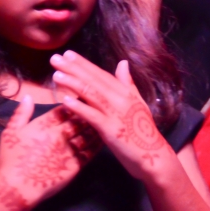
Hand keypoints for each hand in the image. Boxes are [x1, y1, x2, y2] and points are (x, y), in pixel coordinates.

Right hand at [0, 95, 98, 210]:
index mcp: (44, 125)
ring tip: (101, 120)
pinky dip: (96, 144)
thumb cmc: (11, 160)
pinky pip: (89, 152)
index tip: (79, 99)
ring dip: (94, 126)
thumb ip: (21, 113)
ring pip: (87, 134)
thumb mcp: (10, 133)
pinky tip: (101, 139)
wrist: (17, 187)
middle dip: (87, 112)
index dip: (73, 103)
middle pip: (78, 119)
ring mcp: (68, 151)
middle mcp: (59, 135)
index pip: (64, 109)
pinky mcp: (74, 166)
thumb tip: (28, 97)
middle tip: (95, 106)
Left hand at [50, 52, 172, 182]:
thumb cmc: (143, 132)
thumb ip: (128, 83)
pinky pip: (92, 115)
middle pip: (93, 80)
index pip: (100, 74)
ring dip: (73, 83)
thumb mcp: (137, 103)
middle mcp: (120, 99)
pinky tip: (65, 100)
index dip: (83, 63)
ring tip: (56, 75)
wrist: (154, 156)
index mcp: (124, 92)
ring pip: (91, 94)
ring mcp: (116, 113)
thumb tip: (123, 63)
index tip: (68, 54)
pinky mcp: (111, 129)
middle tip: (55, 58)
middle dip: (73, 68)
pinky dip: (79, 107)